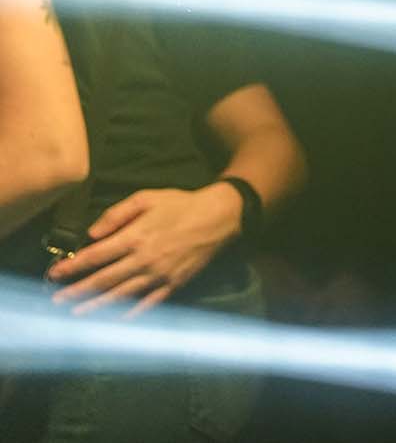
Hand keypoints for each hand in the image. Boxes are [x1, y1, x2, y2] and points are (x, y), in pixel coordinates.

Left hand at [48, 183, 242, 317]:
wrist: (217, 217)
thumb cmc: (180, 204)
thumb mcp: (147, 197)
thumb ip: (117, 213)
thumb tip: (92, 233)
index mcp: (136, 236)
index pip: (97, 256)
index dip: (73, 267)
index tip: (54, 274)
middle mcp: (144, 259)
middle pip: (103, 280)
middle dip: (77, 292)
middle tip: (55, 302)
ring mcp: (158, 276)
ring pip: (121, 296)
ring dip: (95, 307)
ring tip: (75, 316)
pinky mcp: (172, 286)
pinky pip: (146, 305)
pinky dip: (128, 315)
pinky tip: (113, 322)